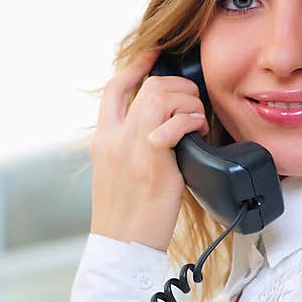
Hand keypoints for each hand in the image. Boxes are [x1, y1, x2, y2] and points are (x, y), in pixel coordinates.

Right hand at [89, 48, 209, 251]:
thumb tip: (162, 130)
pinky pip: (176, 122)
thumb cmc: (127, 217)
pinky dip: (192, 120)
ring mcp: (132, 148)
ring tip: (197, 123)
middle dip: (178, 88)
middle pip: (147, 87)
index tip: (153, 54)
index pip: (114, 88)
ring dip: (188, 103)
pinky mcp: (154, 161)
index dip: (135, 66)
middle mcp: (114, 138)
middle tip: (192, 107)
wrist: (122, 247)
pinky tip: (198, 133)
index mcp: (103, 140)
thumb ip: (132, 147)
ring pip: (162, 96)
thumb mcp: (119, 174)